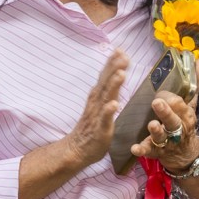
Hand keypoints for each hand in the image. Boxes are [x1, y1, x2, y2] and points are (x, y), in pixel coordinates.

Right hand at [63, 49, 128, 167]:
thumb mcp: (99, 104)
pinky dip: (108, 111)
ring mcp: (97, 115)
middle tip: (122, 55)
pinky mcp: (99, 129)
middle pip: (106, 82)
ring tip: (121, 74)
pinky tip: (114, 104)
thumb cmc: (91, 127)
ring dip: (113, 85)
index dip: (112, 63)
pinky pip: (104, 119)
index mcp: (97, 96)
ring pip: (106, 97)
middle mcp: (96, 102)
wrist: (76, 149)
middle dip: (114, 68)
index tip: (120, 49)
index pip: (105, 76)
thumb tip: (115, 72)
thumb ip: (107, 89)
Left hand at [131, 60, 198, 172]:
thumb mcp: (192, 103)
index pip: (180, 104)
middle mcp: (177, 128)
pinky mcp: (156, 152)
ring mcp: (166, 141)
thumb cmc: (185, 123)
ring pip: (162, 136)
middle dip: (166, 112)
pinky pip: (148, 151)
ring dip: (156, 131)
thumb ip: (195, 82)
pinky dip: (142, 150)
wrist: (186, 154)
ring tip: (151, 124)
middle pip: (173, 120)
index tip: (161, 93)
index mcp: (186, 115)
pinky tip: (135, 148)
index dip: (170, 99)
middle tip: (157, 102)